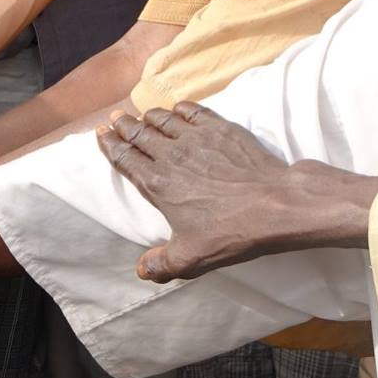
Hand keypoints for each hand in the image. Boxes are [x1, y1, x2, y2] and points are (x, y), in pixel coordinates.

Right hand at [97, 103, 377, 282]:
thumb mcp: (191, 258)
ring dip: (150, 115)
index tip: (102, 135)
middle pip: (139, 134)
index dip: (111, 146)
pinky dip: (181, 108)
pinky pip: (194, 111)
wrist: (274, 204)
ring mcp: (197, 138)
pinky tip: (179, 108)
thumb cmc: (230, 232)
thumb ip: (162, 264)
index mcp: (158, 184)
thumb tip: (142, 269)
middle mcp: (172, 155)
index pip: (126, 159)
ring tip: (143, 114)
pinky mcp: (222, 129)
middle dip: (124, 125)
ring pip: (164, 119)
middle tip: (115, 118)